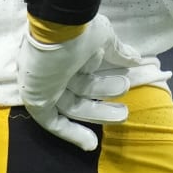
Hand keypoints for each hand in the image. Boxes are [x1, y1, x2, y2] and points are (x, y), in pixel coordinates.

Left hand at [17, 13, 143, 150]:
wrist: (56, 29)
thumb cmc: (79, 32)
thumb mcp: (103, 39)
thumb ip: (118, 52)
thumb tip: (136, 59)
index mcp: (69, 52)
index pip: (87, 72)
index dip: (104, 84)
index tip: (126, 86)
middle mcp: (56, 69)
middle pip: (82, 91)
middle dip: (104, 100)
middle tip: (125, 110)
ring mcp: (45, 85)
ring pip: (72, 106)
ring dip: (97, 114)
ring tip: (123, 113)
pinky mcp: (36, 99)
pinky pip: (52, 122)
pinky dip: (71, 133)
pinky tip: (91, 144)